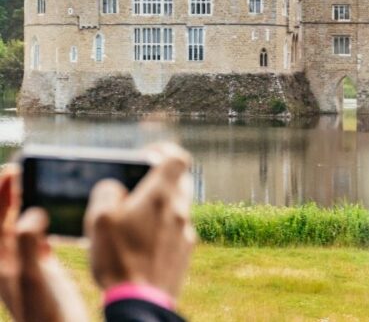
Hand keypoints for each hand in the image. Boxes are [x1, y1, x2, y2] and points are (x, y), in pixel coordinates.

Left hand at [0, 166, 87, 321]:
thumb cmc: (45, 311)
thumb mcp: (34, 274)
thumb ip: (29, 241)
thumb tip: (32, 213)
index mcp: (0, 261)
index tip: (12, 171)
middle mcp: (8, 261)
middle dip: (3, 196)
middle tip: (16, 172)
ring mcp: (23, 266)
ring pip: (13, 228)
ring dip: (15, 207)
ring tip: (24, 186)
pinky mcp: (39, 271)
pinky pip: (31, 240)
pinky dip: (33, 224)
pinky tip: (43, 220)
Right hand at [85, 143, 195, 299]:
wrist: (141, 301)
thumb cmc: (119, 258)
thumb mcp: (99, 220)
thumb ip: (106, 192)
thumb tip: (114, 187)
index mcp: (161, 195)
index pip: (178, 157)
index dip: (163, 150)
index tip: (146, 155)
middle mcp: (180, 209)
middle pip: (181, 180)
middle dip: (162, 179)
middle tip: (138, 187)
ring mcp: (186, 230)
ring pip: (179, 206)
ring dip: (161, 206)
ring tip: (135, 219)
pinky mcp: (186, 251)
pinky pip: (177, 230)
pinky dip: (164, 229)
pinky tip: (144, 242)